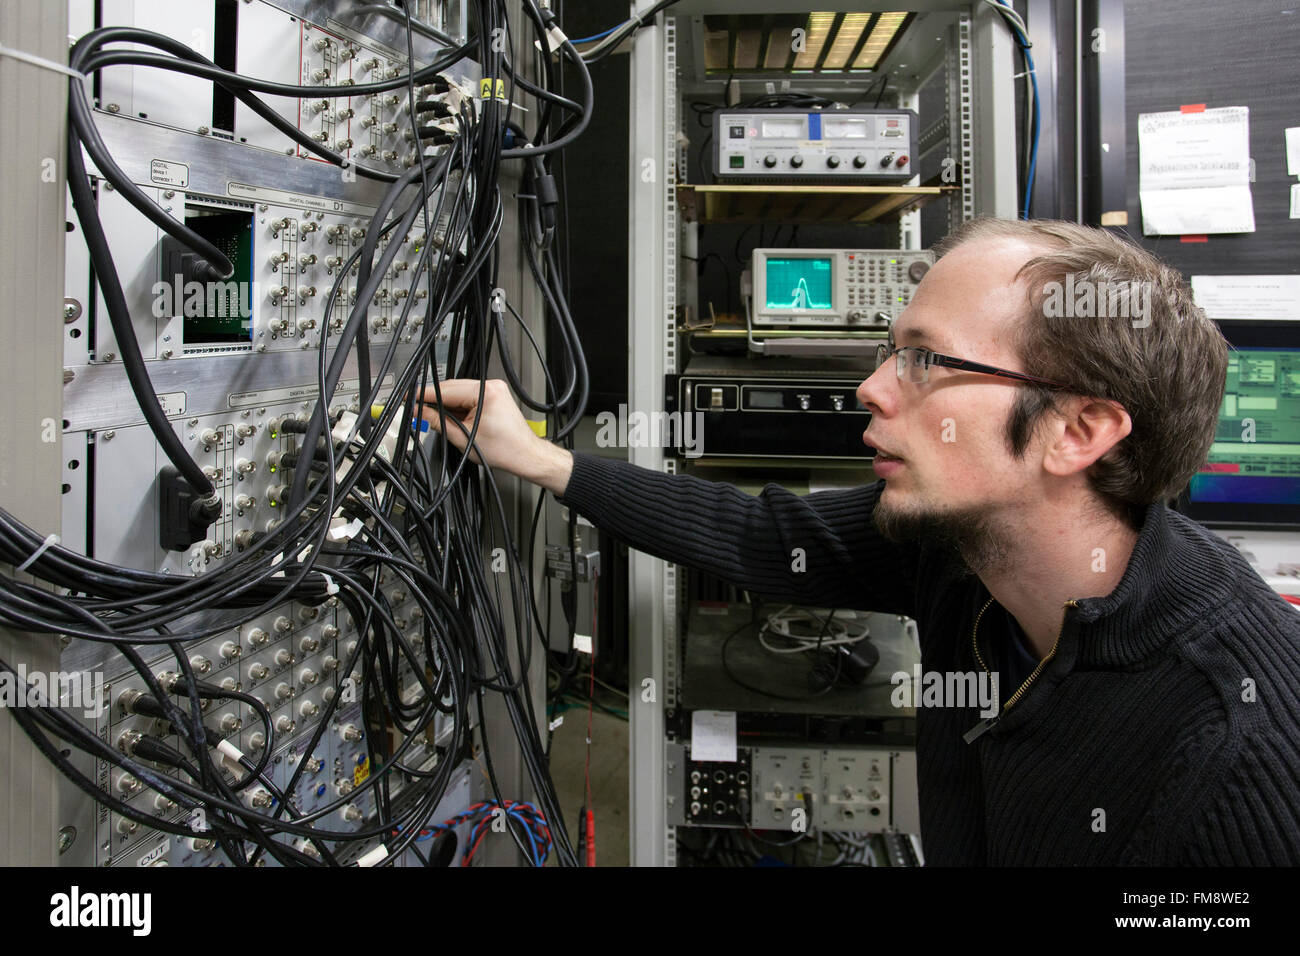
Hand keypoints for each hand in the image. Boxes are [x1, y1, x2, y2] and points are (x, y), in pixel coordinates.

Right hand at [416, 379, 572, 494]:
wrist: (524, 454)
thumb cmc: (504, 450)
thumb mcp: (463, 437)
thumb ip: (438, 422)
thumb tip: (419, 412)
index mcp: (486, 393)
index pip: (446, 390)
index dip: (424, 395)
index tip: (410, 398)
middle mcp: (491, 386)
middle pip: (451, 387)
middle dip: (433, 400)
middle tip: (416, 410)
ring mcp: (493, 388)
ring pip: (458, 391)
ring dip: (446, 403)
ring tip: (438, 419)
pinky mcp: (493, 393)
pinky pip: (468, 394)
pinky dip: (458, 404)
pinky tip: (454, 417)